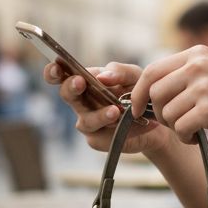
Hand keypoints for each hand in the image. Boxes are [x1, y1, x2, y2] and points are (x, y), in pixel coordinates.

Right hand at [43, 60, 171, 156]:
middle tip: (80, 82)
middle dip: (71, 88)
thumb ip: (120, 72)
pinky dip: (117, 130)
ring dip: (99, 115)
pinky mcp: (98, 140)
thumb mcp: (134, 76)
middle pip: (67, 95)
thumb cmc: (137, 91)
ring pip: (86, 120)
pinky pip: (102, 137)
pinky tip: (128, 124)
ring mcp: (88, 122)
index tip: (56, 67)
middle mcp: (81, 102)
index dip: (53, 72)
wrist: (153, 117)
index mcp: (84, 81)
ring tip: (115, 111)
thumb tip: (102, 76)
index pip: (61, 75)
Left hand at [129, 45, 207, 147]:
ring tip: (193, 130)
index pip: (151, 70)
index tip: (137, 110)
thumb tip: (147, 91)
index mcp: (197, 54)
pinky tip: (198, 138)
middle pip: (154, 93)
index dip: (138, 93)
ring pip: (166, 113)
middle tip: (174, 124)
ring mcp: (204, 86)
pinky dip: (186, 138)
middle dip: (158, 114)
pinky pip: (180, 128)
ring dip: (175, 128)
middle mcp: (198, 65)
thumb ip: (186, 75)